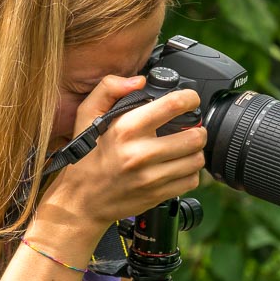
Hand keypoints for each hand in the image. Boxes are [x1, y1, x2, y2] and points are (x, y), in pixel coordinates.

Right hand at [43, 75, 206, 227]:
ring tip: (185, 147)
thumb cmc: (86, 157)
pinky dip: (190, 172)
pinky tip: (178, 166)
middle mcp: (140, 153)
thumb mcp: (86, 115)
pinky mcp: (158, 194)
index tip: (190, 100)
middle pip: (194, 136)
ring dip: (195, 151)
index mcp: (125, 129)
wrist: (82, 200)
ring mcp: (151, 177)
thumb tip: (139, 81)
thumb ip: (108, 88)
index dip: (190, 98)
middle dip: (198, 129)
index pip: (173, 105)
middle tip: (191, 128)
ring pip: (197, 159)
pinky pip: (191, 180)